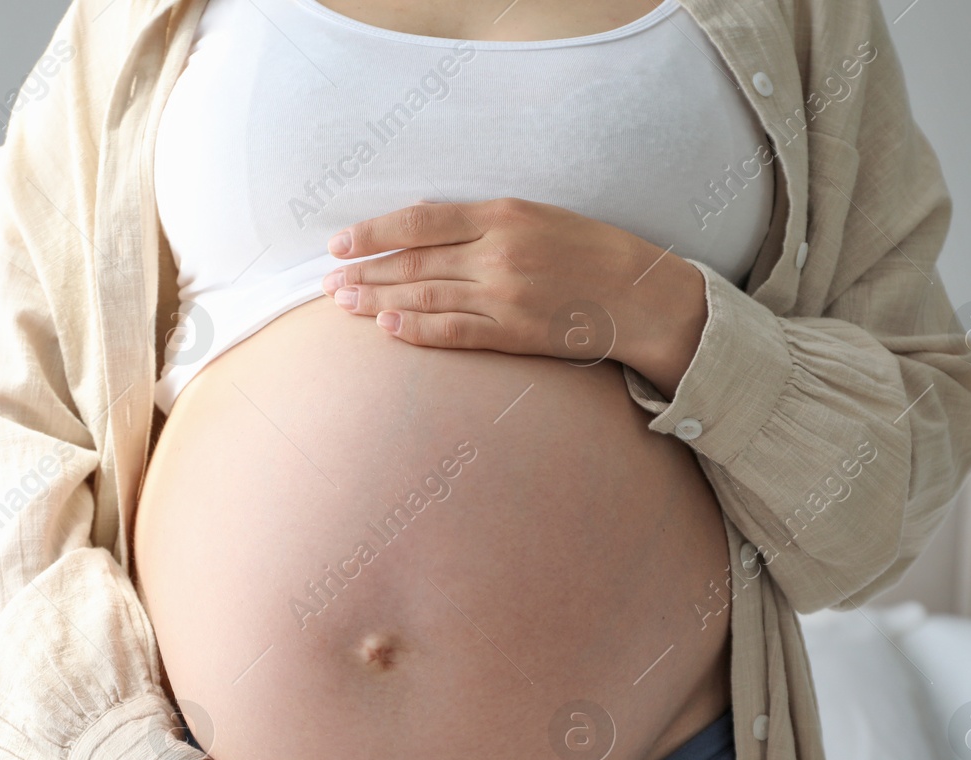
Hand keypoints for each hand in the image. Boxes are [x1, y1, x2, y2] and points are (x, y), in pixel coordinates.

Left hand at [322, 197, 708, 397]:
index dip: (373, 233)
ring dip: (377, 302)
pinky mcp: (515, 334)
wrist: (644, 296)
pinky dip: (416, 330)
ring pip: (425, 297)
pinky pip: (454, 333)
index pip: (419, 222)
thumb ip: (483, 222)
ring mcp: (505, 296)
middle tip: (326, 283)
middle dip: (364, 273)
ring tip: (342, 304)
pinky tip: (385, 329)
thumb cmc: (591, 252)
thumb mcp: (538, 216)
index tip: (339, 243)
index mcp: (503, 214)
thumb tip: (422, 230)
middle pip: (413, 263)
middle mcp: (498, 253)